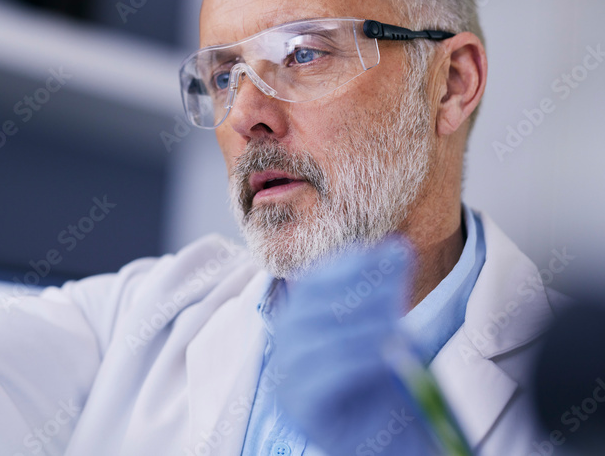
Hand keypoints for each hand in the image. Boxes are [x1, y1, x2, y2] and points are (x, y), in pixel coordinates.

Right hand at [270, 238, 442, 455]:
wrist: (392, 445)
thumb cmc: (384, 388)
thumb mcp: (385, 332)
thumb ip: (384, 294)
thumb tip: (397, 247)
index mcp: (298, 325)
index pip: (311, 284)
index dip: (345, 265)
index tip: (382, 253)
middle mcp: (285, 350)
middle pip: (310, 307)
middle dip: (356, 290)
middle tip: (396, 283)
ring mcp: (287, 381)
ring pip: (315, 340)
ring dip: (360, 326)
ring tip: (397, 323)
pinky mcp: (300, 409)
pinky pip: (322, 377)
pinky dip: (355, 360)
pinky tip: (385, 355)